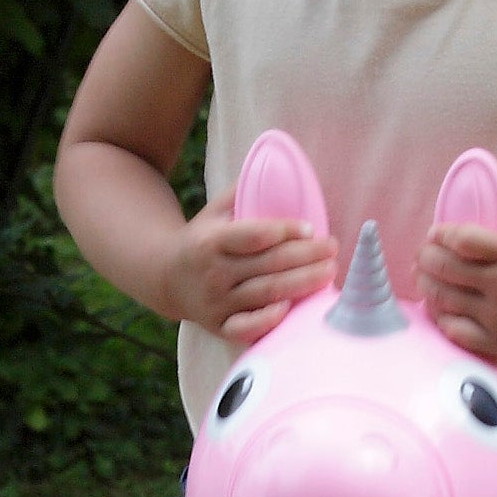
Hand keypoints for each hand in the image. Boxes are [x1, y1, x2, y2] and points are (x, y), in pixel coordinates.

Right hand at [163, 190, 337, 342]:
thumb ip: (242, 192)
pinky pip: (246, 328)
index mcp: (211, 242)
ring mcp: (216, 302)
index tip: (312, 228)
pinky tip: (289, 310)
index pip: (255, 235)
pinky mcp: (219, 326)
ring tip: (329, 272)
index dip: (286, 231)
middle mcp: (213, 273)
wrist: (164, 278)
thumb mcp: (214, 211)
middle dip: (307, 256)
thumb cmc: (202, 240)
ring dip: (303, 283)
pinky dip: (267, 321)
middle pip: (269, 264)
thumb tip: (278, 167)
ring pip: (267, 293)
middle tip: (332, 248)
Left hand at [417, 183, 496, 358]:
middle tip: (423, 253)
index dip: (441, 234)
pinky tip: (438, 304)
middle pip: (446, 270)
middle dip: (425, 257)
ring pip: (444, 299)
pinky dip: (439, 315)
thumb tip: (487, 179)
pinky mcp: (495, 341)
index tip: (435, 233)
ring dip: (425, 284)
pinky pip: (453, 329)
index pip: (464, 241)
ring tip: (423, 274)